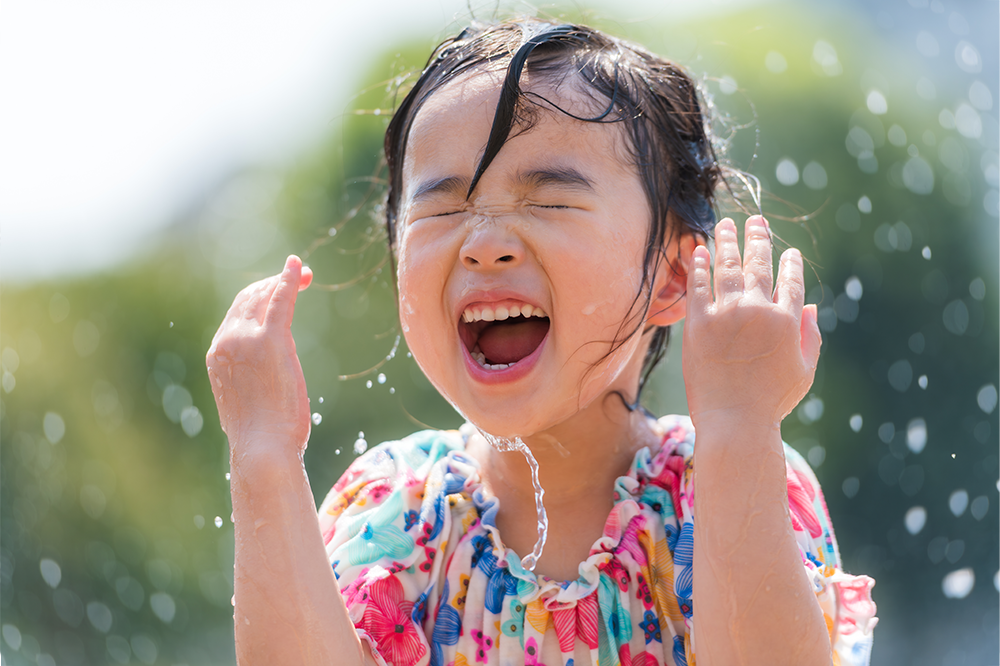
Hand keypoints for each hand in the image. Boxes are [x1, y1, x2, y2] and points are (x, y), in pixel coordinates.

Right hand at [206, 256, 313, 453]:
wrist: (262, 448)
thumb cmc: (263, 436)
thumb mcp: (251, 400)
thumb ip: (254, 378)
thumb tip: (267, 378)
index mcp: (218, 355)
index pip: (236, 315)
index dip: (258, 297)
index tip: (278, 291)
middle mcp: (226, 341)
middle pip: (248, 299)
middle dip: (272, 283)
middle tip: (298, 276)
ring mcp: (246, 339)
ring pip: (264, 296)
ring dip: (283, 280)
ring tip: (303, 274)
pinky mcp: (270, 340)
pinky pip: (280, 300)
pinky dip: (288, 280)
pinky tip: (297, 269)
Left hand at [682, 217, 820, 429]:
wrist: (735, 423)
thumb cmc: (771, 403)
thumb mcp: (804, 372)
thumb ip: (810, 337)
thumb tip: (809, 308)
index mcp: (787, 321)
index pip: (791, 281)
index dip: (790, 263)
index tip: (788, 252)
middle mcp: (759, 311)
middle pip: (759, 264)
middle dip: (758, 238)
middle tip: (755, 220)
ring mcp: (727, 315)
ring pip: (727, 267)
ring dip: (727, 241)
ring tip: (725, 224)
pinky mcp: (698, 324)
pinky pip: (698, 287)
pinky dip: (699, 265)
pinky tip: (698, 250)